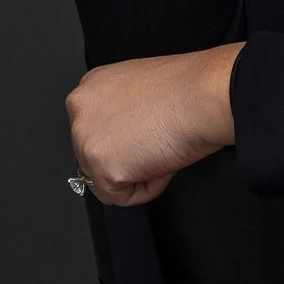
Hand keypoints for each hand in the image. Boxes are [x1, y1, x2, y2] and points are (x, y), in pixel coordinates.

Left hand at [68, 42, 243, 206]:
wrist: (203, 95)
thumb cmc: (188, 88)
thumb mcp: (141, 90)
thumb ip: (121, 112)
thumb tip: (124, 139)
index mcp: (91, 86)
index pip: (96, 131)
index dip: (126, 140)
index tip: (145, 136)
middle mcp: (80, 109)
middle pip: (95, 156)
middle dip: (128, 158)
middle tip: (156, 143)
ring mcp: (85, 139)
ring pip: (106, 179)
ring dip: (138, 173)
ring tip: (162, 148)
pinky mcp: (101, 166)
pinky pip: (121, 197)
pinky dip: (148, 188)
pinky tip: (163, 160)